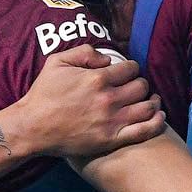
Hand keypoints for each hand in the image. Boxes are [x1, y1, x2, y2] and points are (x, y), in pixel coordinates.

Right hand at [9, 44, 165, 158]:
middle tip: (135, 88)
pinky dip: (157, 122)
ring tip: (149, 100)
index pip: (131, 68)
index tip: (127, 73)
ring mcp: (112, 120)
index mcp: (97, 78)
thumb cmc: (43, 94)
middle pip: (142, 87)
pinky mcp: (111, 139)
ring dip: (152, 101)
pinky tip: (159, 116)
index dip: (131, 69)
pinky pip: (145, 130)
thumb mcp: (57, 62)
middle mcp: (108, 98)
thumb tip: (108, 59)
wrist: (32, 128)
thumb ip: (85, 53)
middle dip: (140, 84)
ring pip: (148, 107)